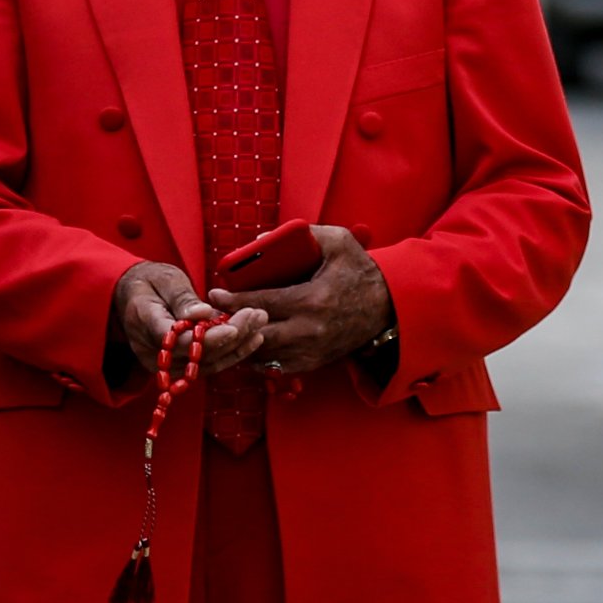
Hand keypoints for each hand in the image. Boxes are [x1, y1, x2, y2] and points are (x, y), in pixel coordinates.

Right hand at [111, 262, 248, 380]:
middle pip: (199, 355)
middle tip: (258, 315)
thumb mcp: (164, 279)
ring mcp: (165, 363)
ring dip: (239, 346)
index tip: (235, 327)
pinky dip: (232, 352)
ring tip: (260, 324)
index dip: (210, 338)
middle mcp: (153, 351)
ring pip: (208, 363)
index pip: (180, 340)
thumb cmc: (149, 282)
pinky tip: (253, 337)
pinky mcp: (178, 366)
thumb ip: (182, 298)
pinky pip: (209, 364)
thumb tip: (202, 313)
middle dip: (234, 337)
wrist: (131, 296)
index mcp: (145, 322)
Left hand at [204, 227, 391, 376]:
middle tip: (213, 314)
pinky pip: (277, 367)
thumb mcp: (338, 242)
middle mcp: (309, 331)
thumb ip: (302, 234)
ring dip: (243, 343)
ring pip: (263, 356)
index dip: (233, 300)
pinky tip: (250, 343)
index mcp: (312, 300)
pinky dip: (260, 357)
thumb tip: (260, 240)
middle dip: (232, 324)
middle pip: (257, 335)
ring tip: (227, 328)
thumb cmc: (359, 271)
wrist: (389, 307)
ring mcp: (311, 352)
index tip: (214, 294)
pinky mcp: (314, 364)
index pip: (261, 303)